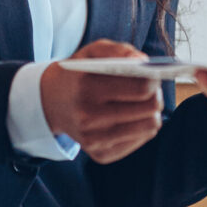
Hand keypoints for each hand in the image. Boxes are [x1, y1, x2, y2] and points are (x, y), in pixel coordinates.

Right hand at [40, 38, 165, 163]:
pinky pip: (140, 140)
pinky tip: (128, 117)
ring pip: (149, 127)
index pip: (141, 89)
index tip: (152, 74)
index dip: (153, 80)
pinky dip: (140, 126)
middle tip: (150, 89)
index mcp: (87, 89)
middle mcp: (89, 118)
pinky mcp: (101, 155)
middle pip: (149, 109)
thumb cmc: (80, 73)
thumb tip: (145, 62)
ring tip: (142, 102)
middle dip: (155, 96)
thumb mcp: (94, 52)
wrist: (50, 102)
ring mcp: (95, 141)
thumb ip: (120, 50)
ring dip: (151, 113)